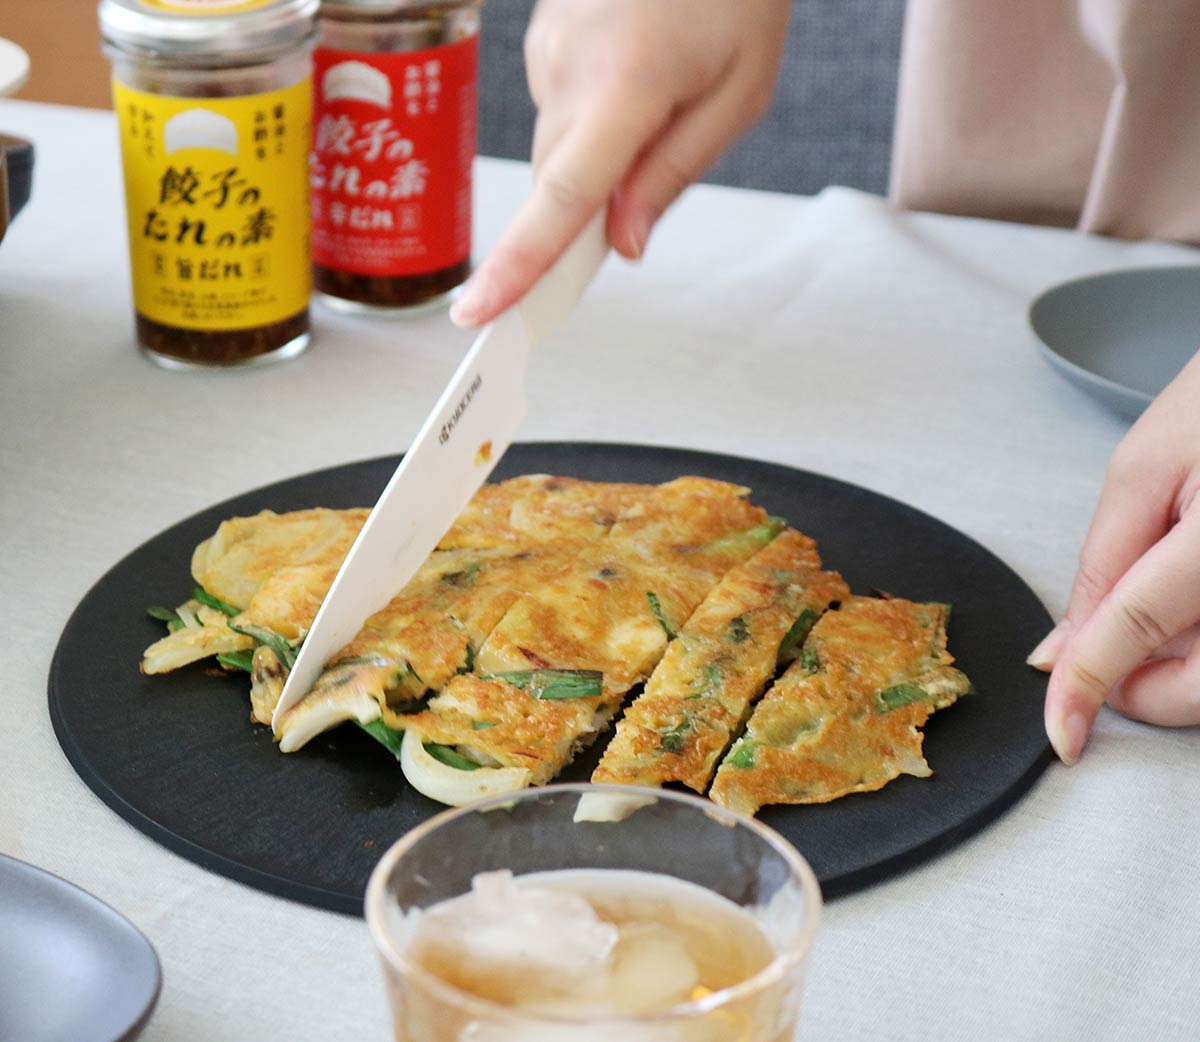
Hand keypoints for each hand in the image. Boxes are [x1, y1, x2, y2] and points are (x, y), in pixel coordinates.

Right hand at [449, 0, 791, 326]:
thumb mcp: (738, 95)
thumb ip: (672, 175)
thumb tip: (621, 243)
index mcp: (626, 83)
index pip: (562, 197)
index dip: (519, 264)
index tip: (479, 311)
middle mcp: (569, 66)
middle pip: (561, 182)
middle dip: (598, 203)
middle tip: (651, 172)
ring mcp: (546, 47)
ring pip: (560, 147)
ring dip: (601, 150)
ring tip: (660, 87)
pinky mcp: (540, 38)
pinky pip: (560, 107)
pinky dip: (593, 113)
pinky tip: (634, 66)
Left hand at [1030, 348, 1199, 762]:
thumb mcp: (1143, 470)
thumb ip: (1101, 568)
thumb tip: (1063, 652)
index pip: (1139, 626)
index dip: (1089, 685)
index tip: (1060, 735)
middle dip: (1142, 692)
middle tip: (1102, 660)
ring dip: (1179, 671)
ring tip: (1161, 601)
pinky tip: (1188, 606)